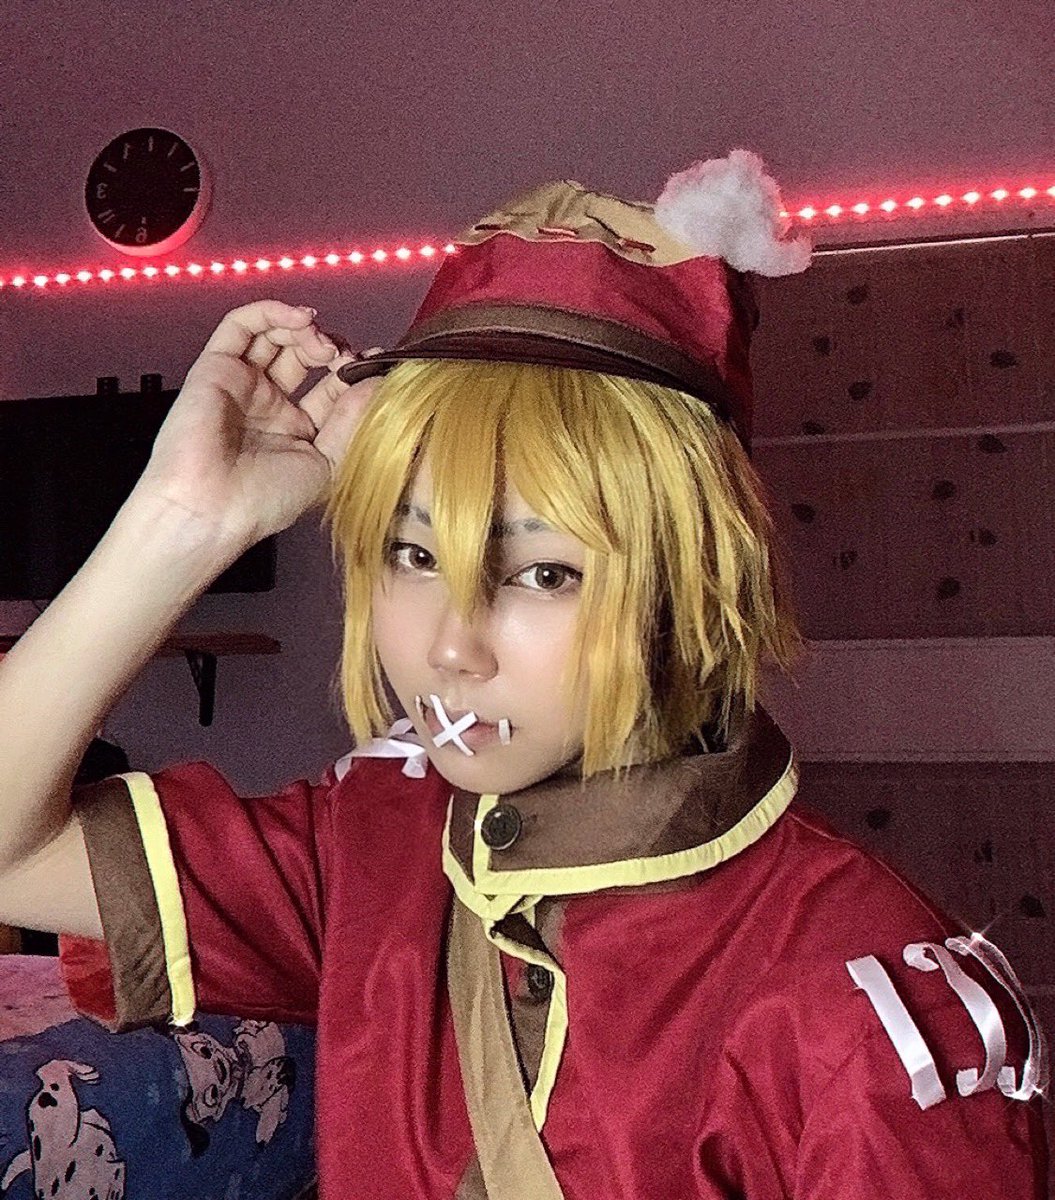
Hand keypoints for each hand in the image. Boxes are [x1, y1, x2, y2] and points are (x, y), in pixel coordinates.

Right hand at [133, 299, 382, 546]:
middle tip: (345, 354)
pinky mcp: (216, 366)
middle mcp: (270, 404)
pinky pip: (240, 326)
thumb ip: (350, 421)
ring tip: (323, 343)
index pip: (331, 387)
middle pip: (304, 356)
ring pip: (274, 336)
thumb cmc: (263, 501)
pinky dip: (271, 312)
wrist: (213, 508)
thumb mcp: (326, 464)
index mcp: (297, 430)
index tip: (376, 362)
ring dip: (304, 329)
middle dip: (331, 347)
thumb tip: (375, 383)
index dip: (354, 371)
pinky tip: (299, 319)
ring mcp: (243, 384)